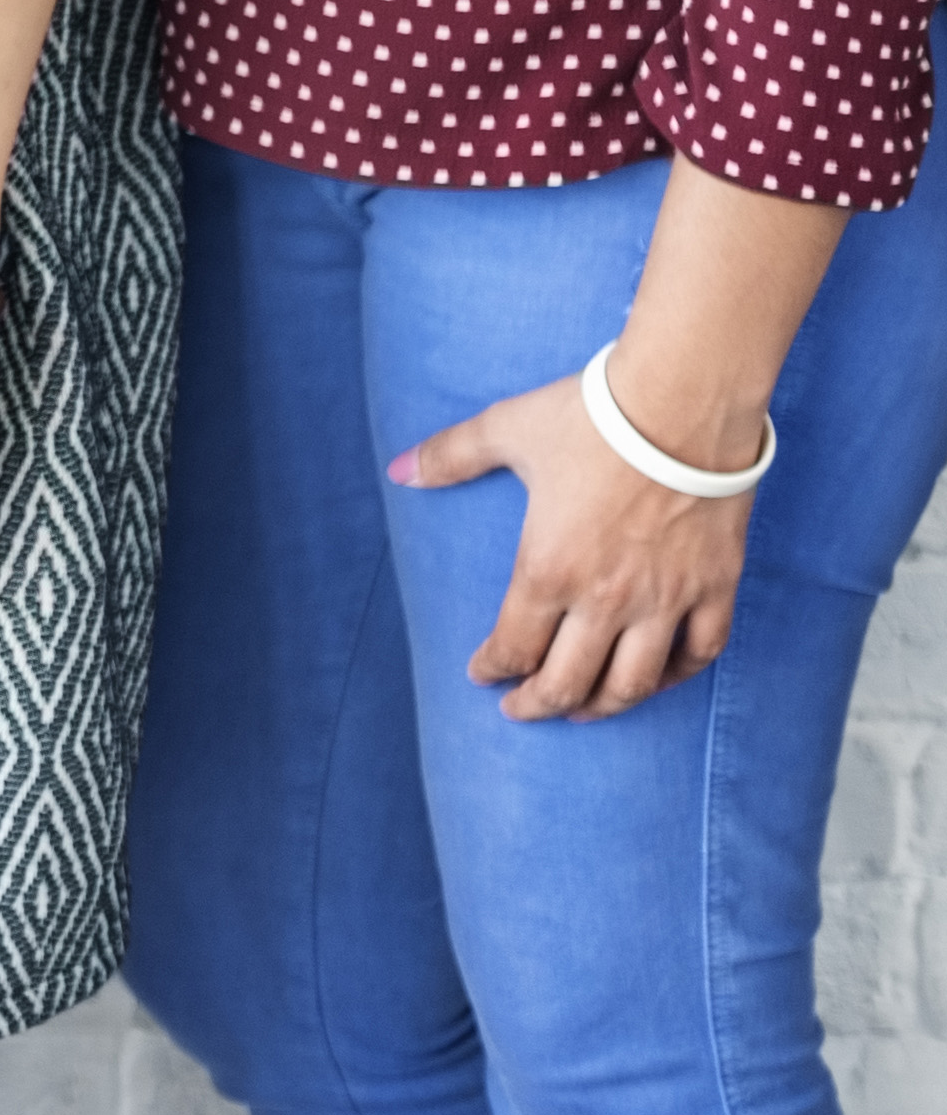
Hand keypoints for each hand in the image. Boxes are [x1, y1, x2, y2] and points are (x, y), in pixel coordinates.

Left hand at [393, 370, 758, 718]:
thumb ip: (451, 456)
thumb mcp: (507, 429)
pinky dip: (678, 676)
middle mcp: (607, 598)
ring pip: (635, 682)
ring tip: (582, 711)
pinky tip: (658, 679)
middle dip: (538, 704)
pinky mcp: (717, 587)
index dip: (493, 669)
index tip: (482, 676)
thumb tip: (397, 471)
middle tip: (520, 711)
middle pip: (570, 682)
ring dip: (603, 706)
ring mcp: (667, 599)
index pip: (514, 646)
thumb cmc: (591, 417)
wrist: (684, 402)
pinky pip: (701, 652)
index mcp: (549, 569)